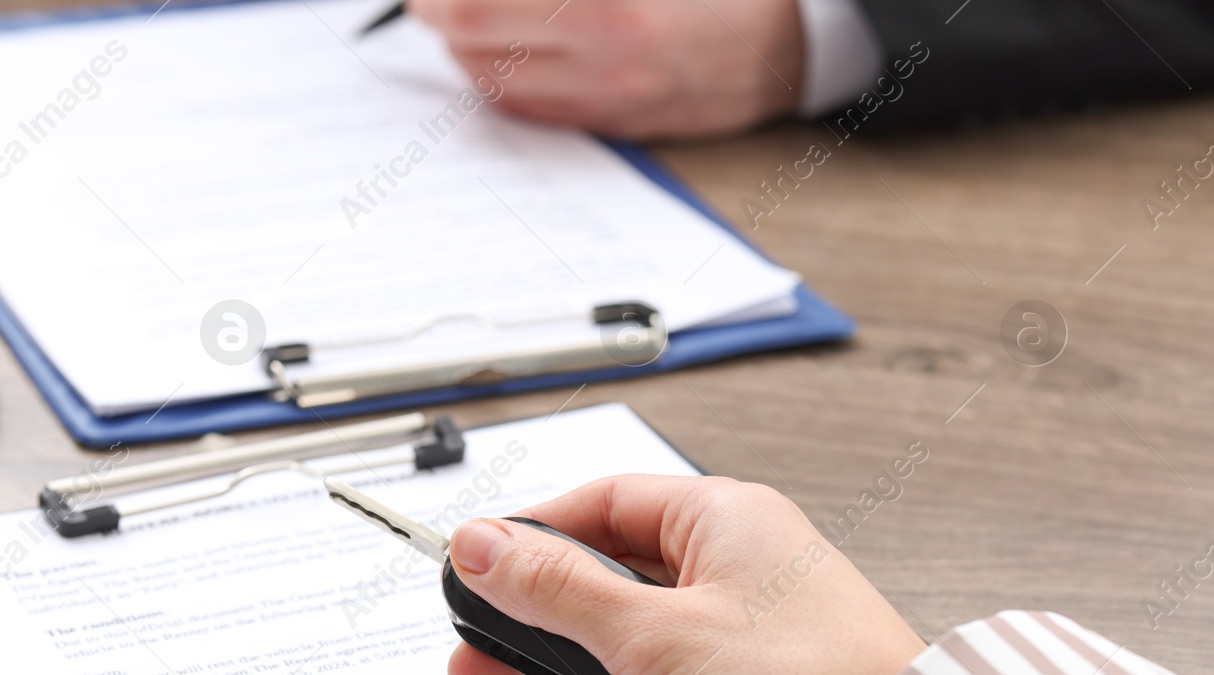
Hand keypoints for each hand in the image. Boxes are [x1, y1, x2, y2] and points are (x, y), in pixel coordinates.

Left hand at [405, 0, 803, 138]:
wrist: (785, 39)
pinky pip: (530, 109)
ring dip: (464, 49)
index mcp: (608, 3)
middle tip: (428, 1)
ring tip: (464, 20)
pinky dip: (501, 80)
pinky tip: (504, 53)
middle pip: (474, 44)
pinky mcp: (613, 123)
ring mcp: (607, 96)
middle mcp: (605, 54)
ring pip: (493, 82)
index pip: (478, 4)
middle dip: (440, 16)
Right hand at [446, 475, 925, 674]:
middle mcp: (734, 575)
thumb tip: (480, 541)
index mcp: (719, 521)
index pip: (600, 506)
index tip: (475, 578)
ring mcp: (746, 648)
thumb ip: (554, 588)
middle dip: (551, 660)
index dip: (530, 542)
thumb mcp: (652, 633)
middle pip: (605, 602)